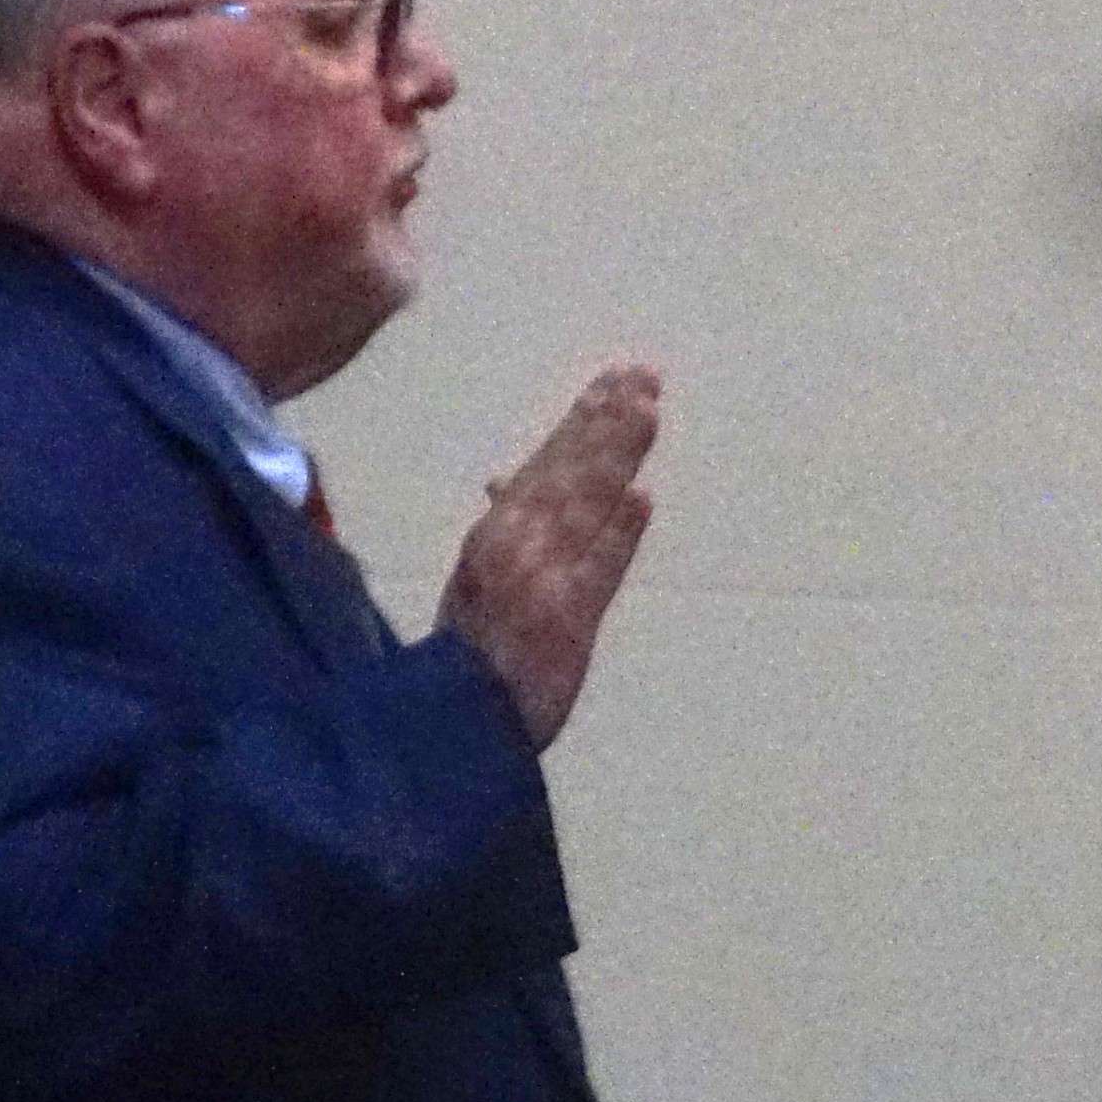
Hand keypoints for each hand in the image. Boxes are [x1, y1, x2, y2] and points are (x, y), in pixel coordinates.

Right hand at [436, 362, 661, 746]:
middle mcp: (513, 548)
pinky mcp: (565, 620)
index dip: (582, 423)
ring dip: (615, 454)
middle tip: (643, 375)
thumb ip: (501, 532)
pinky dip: (617, 535)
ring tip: (646, 409)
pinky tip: (640, 499)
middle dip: (606, 421)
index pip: (545, 466)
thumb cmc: (466, 659)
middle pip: (567, 472)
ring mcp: (540, 582)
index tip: (612, 384)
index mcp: (490, 537)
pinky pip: (595, 569)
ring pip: (582, 505)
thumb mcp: (469, 583)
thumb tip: (503, 482)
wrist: (455, 726)